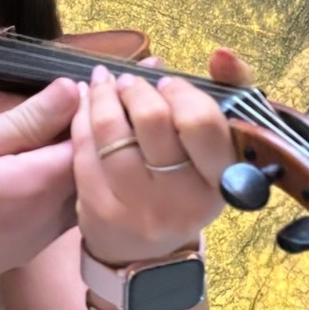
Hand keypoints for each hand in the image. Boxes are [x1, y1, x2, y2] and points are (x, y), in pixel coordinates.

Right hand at [0, 79, 81, 309]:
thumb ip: (20, 122)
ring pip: (85, 190)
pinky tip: (46, 161)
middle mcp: (53, 217)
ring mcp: (43, 239)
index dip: (97, 107)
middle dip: (96, 129)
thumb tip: (70, 89)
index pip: (92, 139)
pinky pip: (66, 209)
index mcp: (37, 184)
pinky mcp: (30, 250)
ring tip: (68, 122)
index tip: (90, 77)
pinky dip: (68, 180)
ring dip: (83, 156)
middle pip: (96, 167)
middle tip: (88, 93)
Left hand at [74, 64, 234, 265]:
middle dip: (136, 90)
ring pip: (112, 134)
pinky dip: (80, 118)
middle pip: (154, 122)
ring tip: (103, 84)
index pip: (202, 123)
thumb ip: (228, 94)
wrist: (147, 255)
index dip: (180, 92)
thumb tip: (221, 54)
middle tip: (129, 82)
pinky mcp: (101, 212)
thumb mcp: (215, 149)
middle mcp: (184, 199)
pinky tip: (83, 104)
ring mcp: (140, 208)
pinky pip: (84, 151)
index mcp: (221, 180)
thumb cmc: (184, 186)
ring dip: (103, 96)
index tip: (167, 83)